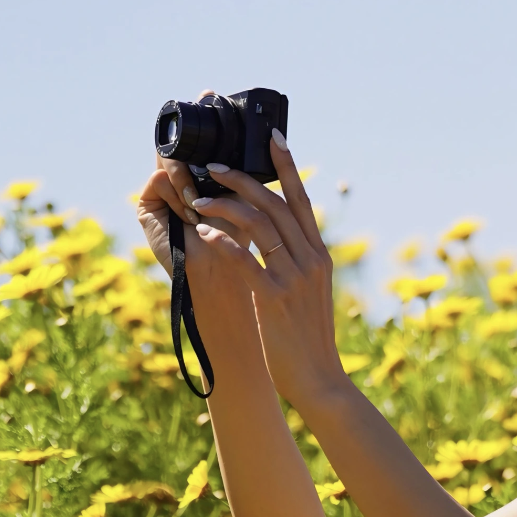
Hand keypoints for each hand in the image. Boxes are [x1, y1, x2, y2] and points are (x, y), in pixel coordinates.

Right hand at [136, 88, 246, 271]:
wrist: (224, 274)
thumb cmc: (240, 239)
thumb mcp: (245, 195)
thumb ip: (243, 168)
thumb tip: (269, 133)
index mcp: (200, 177)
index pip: (197, 143)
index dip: (203, 120)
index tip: (210, 91)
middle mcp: (177, 181)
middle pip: (178, 145)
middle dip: (192, 134)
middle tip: (203, 101)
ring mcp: (160, 192)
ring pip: (170, 161)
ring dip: (189, 179)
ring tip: (200, 203)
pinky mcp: (146, 206)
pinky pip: (158, 179)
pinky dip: (176, 192)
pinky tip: (189, 212)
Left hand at [186, 130, 347, 408]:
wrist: (319, 380)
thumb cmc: (306, 340)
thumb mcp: (308, 293)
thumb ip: (296, 264)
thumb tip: (276, 240)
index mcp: (319, 256)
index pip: (302, 200)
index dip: (287, 166)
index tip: (271, 136)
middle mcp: (310, 260)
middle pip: (275, 204)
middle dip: (242, 178)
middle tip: (213, 164)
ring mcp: (293, 279)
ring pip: (259, 225)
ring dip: (225, 205)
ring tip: (197, 197)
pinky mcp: (273, 299)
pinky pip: (245, 260)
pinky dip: (223, 241)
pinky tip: (203, 231)